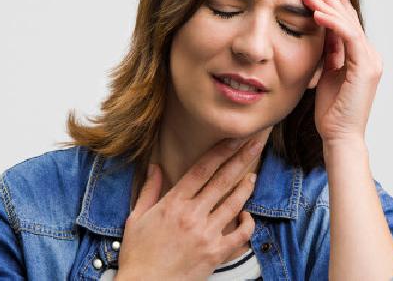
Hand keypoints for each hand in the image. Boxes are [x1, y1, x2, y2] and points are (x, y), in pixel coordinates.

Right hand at [116, 129, 270, 280]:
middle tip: (256, 143)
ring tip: (253, 175)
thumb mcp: (136, 217)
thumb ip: (150, 189)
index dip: (221, 151)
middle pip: (222, 180)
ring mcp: (206, 235)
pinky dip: (248, 224)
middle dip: (241, 158)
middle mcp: (192, 215)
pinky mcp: (216, 254)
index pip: (201, 170)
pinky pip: (240, 236)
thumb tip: (155, 165)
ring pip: (233, 204)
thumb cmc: (138, 254)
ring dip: (246, 187)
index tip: (234, 138)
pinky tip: (248, 215)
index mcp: (173, 204)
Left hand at [302, 0, 383, 144]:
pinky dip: (332, 24)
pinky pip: (348, 37)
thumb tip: (320, 30)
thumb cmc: (331, 110)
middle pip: (348, 16)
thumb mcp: (327, 73)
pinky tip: (316, 14)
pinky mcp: (365, 66)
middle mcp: (369, 53)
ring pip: (348, 23)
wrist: (339, 136)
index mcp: (361, 55)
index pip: (346, 20)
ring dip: (326, 4)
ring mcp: (370, 59)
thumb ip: (328, 51)